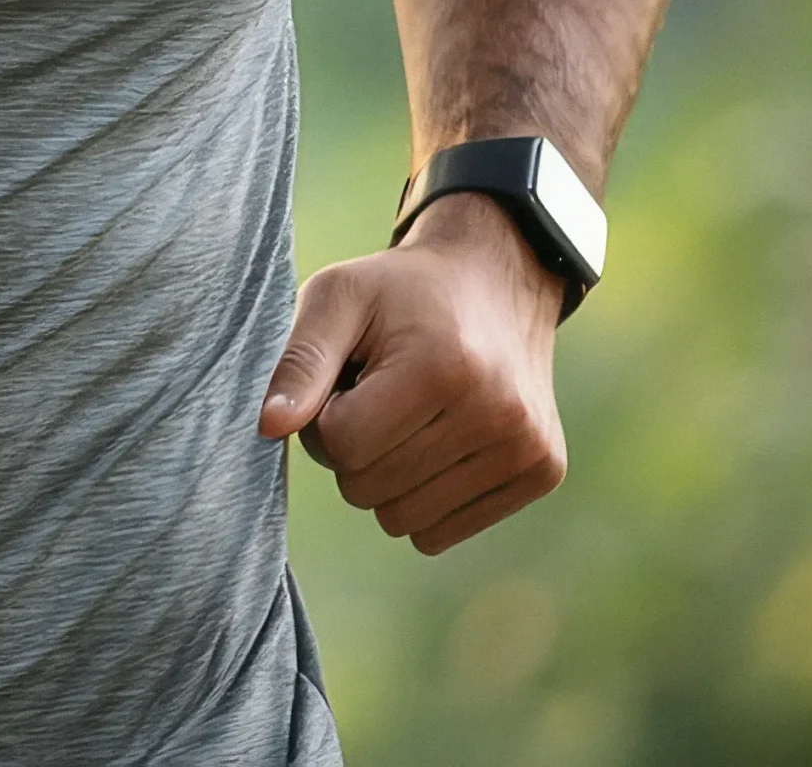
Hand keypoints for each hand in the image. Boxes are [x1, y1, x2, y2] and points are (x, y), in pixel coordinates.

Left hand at [257, 193, 566, 554]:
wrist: (495, 278)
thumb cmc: (400, 291)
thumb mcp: (338, 297)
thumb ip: (299, 361)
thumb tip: (268, 428)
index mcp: (441, 367)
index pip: (342, 445)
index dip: (325, 416)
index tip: (345, 380)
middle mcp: (496, 414)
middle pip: (368, 489)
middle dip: (353, 449)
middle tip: (375, 396)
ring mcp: (526, 448)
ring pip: (403, 521)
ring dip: (386, 477)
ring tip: (407, 416)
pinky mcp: (543, 472)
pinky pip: (442, 533)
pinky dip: (423, 497)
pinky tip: (437, 440)